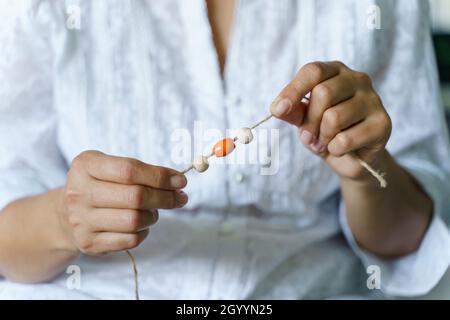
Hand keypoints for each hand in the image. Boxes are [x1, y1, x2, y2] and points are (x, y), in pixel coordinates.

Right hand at [58, 150, 187, 254]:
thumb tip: (177, 181)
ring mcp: (81, 220)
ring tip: (153, 211)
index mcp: (85, 165)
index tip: (181, 180)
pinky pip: (130, 239)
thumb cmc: (101, 185)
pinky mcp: (88, 243)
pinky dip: (144, 232)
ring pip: (134, 220)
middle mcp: (78, 192)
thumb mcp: (112, 167)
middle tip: (180, 198)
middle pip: (135, 196)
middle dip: (165, 197)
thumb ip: (143, 171)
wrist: (66, 214)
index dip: (159, 176)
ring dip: (153, 216)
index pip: (129, 170)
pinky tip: (141, 225)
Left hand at [270, 61, 391, 180]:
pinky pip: (346, 139)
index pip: (313, 71)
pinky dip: (335, 149)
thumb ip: (292, 111)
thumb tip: (277, 108)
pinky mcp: (383, 123)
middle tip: (308, 136)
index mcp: (335, 71)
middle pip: (323, 93)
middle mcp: (357, 79)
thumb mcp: (304, 119)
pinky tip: (340, 148)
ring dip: (322, 137)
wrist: (352, 158)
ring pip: (334, 117)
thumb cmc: (326, 131)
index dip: (292, 91)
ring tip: (325, 142)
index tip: (276, 110)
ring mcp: (373, 100)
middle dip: (309, 121)